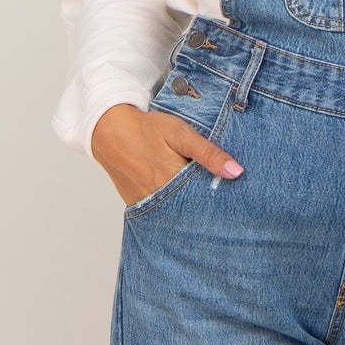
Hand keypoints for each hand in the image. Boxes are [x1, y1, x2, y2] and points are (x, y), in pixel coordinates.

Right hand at [90, 103, 242, 206]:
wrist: (108, 131)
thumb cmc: (146, 129)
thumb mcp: (180, 134)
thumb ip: (208, 153)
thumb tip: (236, 172)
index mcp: (174, 182)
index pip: (207, 200)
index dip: (221, 198)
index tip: (234, 197)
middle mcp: (160, 199)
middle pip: (192, 211)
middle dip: (207, 207)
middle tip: (222, 204)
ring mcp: (147, 205)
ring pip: (176, 215)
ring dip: (189, 210)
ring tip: (201, 202)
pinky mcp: (138, 206)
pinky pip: (160, 214)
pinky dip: (172, 210)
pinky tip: (180, 201)